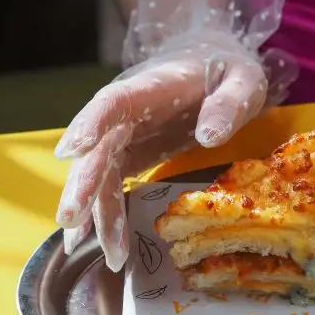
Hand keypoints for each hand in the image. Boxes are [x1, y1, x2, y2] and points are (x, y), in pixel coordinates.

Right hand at [54, 0, 294, 271]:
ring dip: (97, 211)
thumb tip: (209, 136)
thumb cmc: (229, 69)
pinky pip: (112, 183)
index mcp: (151, 86)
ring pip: (100, 173)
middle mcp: (128, 111)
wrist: (213, 63)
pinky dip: (106, 211)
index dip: (89, 124)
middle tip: (74, 222)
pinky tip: (100, 242)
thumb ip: (229, 103)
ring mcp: (126, 133)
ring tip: (99, 251)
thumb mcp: (244, 81)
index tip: (70, 151)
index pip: (112, 102)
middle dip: (84, 186)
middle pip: (97, 148)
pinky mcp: (132, 152)